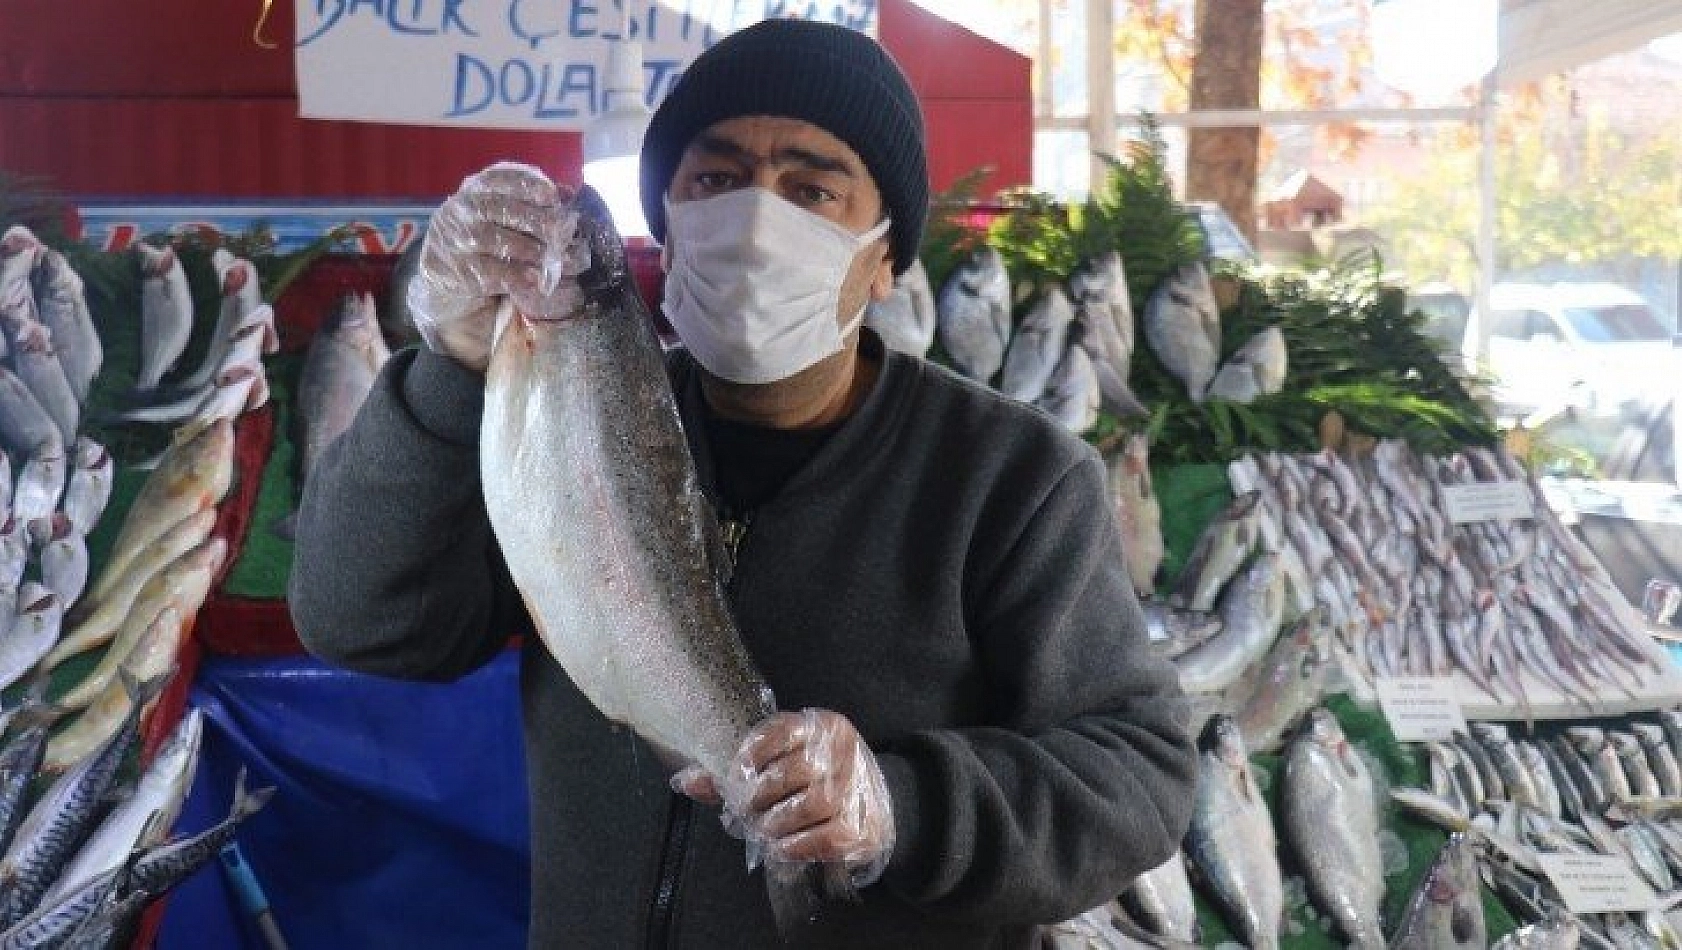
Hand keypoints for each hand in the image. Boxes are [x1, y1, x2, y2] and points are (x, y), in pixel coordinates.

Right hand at [410, 162, 568, 372]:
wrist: (447, 267)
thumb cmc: (488, 233)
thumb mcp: (503, 209)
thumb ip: (532, 200)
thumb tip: (568, 193)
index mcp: (478, 186)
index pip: (503, 177)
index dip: (530, 185)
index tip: (552, 196)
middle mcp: (464, 207)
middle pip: (506, 210)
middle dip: (540, 222)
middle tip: (563, 234)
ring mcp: (457, 237)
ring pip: (499, 241)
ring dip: (532, 251)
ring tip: (553, 259)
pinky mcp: (458, 267)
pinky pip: (492, 271)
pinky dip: (517, 276)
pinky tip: (535, 279)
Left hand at [734, 709, 895, 886]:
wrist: (868, 809)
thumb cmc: (812, 782)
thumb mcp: (780, 763)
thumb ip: (735, 772)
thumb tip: (688, 782)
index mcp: (821, 726)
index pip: (781, 730)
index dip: (750, 756)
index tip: (733, 778)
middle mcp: (844, 752)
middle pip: (795, 771)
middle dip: (759, 796)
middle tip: (745, 811)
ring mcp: (858, 789)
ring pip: (812, 804)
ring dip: (776, 823)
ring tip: (763, 830)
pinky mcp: (864, 826)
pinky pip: (827, 837)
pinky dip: (797, 846)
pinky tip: (781, 848)